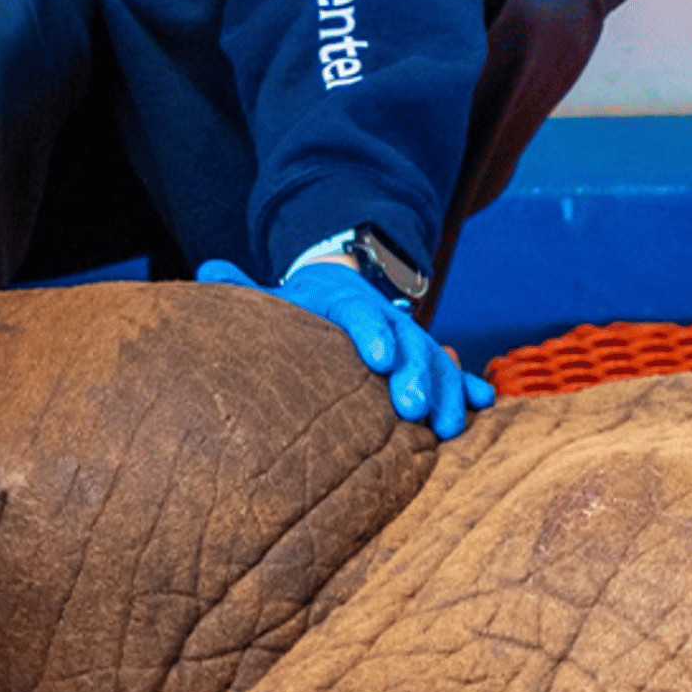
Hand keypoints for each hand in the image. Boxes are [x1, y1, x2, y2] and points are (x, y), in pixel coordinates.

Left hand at [196, 258, 494, 437]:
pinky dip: (468, 385)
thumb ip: (242, 287)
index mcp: (346, 301)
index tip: (375, 359)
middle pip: (406, 341)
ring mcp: (410, 338)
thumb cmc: (299, 309)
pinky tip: (485, 402)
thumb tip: (206, 266)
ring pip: (435, 358)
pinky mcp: (426, 360)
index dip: (370, 333)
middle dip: (413, 374)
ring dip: (445, 389)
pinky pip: (453, 371)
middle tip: (409, 408)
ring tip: (446, 425)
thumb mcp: (274, 297)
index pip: (359, 315)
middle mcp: (384, 318)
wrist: (339, 291)